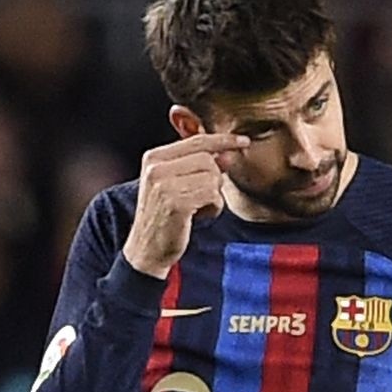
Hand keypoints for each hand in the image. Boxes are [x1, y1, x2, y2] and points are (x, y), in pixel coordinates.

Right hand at [122, 133, 247, 277]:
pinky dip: (213, 208)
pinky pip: (212, 195)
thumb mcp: (178, 186)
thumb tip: (228, 153)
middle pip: (207, 159)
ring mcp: (163, 184)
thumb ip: (200, 167)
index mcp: (154, 158)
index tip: (244, 141)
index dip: (223, 140)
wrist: (147, 251)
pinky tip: (197, 217)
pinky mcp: (175, 202)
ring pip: (212, 177)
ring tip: (196, 209)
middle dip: (214, 179)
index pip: (197, 141)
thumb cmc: (166, 218)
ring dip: (213, 196)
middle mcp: (156, 167)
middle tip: (201, 199)